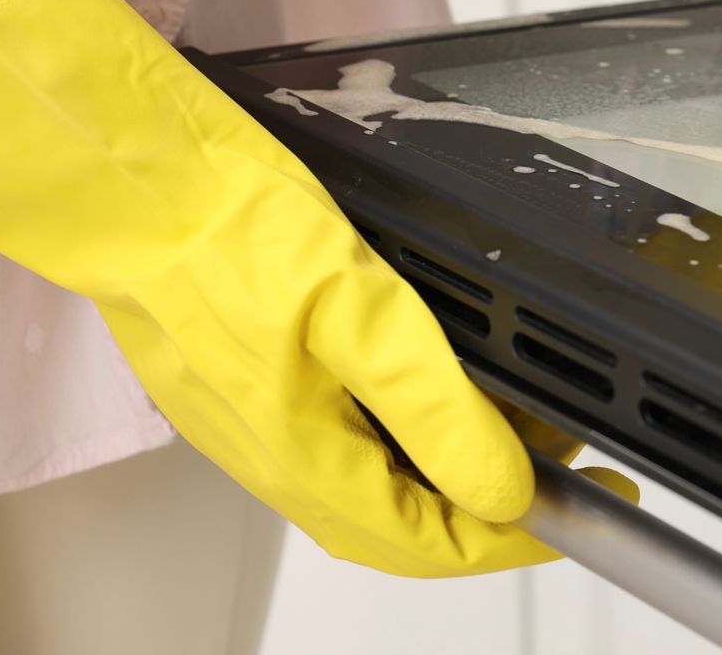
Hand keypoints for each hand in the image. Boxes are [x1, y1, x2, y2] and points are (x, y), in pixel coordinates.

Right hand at [0, 0, 583, 575]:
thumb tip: (502, 486)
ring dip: (451, 460)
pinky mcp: (252, 384)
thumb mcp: (363, 311)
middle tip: (563, 452)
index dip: (514, 539)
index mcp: (306, 460)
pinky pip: (345, 437)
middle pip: (406, 522)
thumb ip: (435, 408)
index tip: (584, 512)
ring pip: (377, 478)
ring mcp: (260, 426)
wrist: (136, 181)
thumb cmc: (235, 232)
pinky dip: (407, 427)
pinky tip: (436, 385)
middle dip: (491, 499)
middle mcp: (280, 461)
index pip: (431, 541)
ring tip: (519, 412)